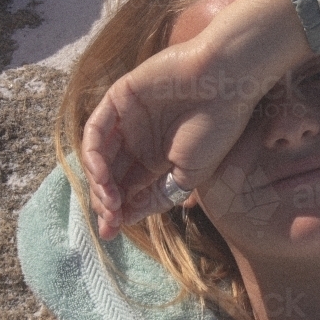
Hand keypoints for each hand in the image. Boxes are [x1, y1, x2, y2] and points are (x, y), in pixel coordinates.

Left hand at [81, 0, 310, 238]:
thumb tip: (126, 217)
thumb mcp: (188, 176)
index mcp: (157, 159)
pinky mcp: (120, 98)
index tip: (112, 233)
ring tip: (109, 201)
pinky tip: (102, 174)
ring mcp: (127, 119)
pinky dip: (93, 153)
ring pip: (100, 156)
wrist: (226, 85)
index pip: (128, 189)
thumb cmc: (216, 129)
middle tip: (108, 221)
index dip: (117, 212)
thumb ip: (157, 196)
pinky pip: (96, 128)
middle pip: (110, 176)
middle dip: (105, 202)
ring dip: (99, 182)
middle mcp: (139, 140)